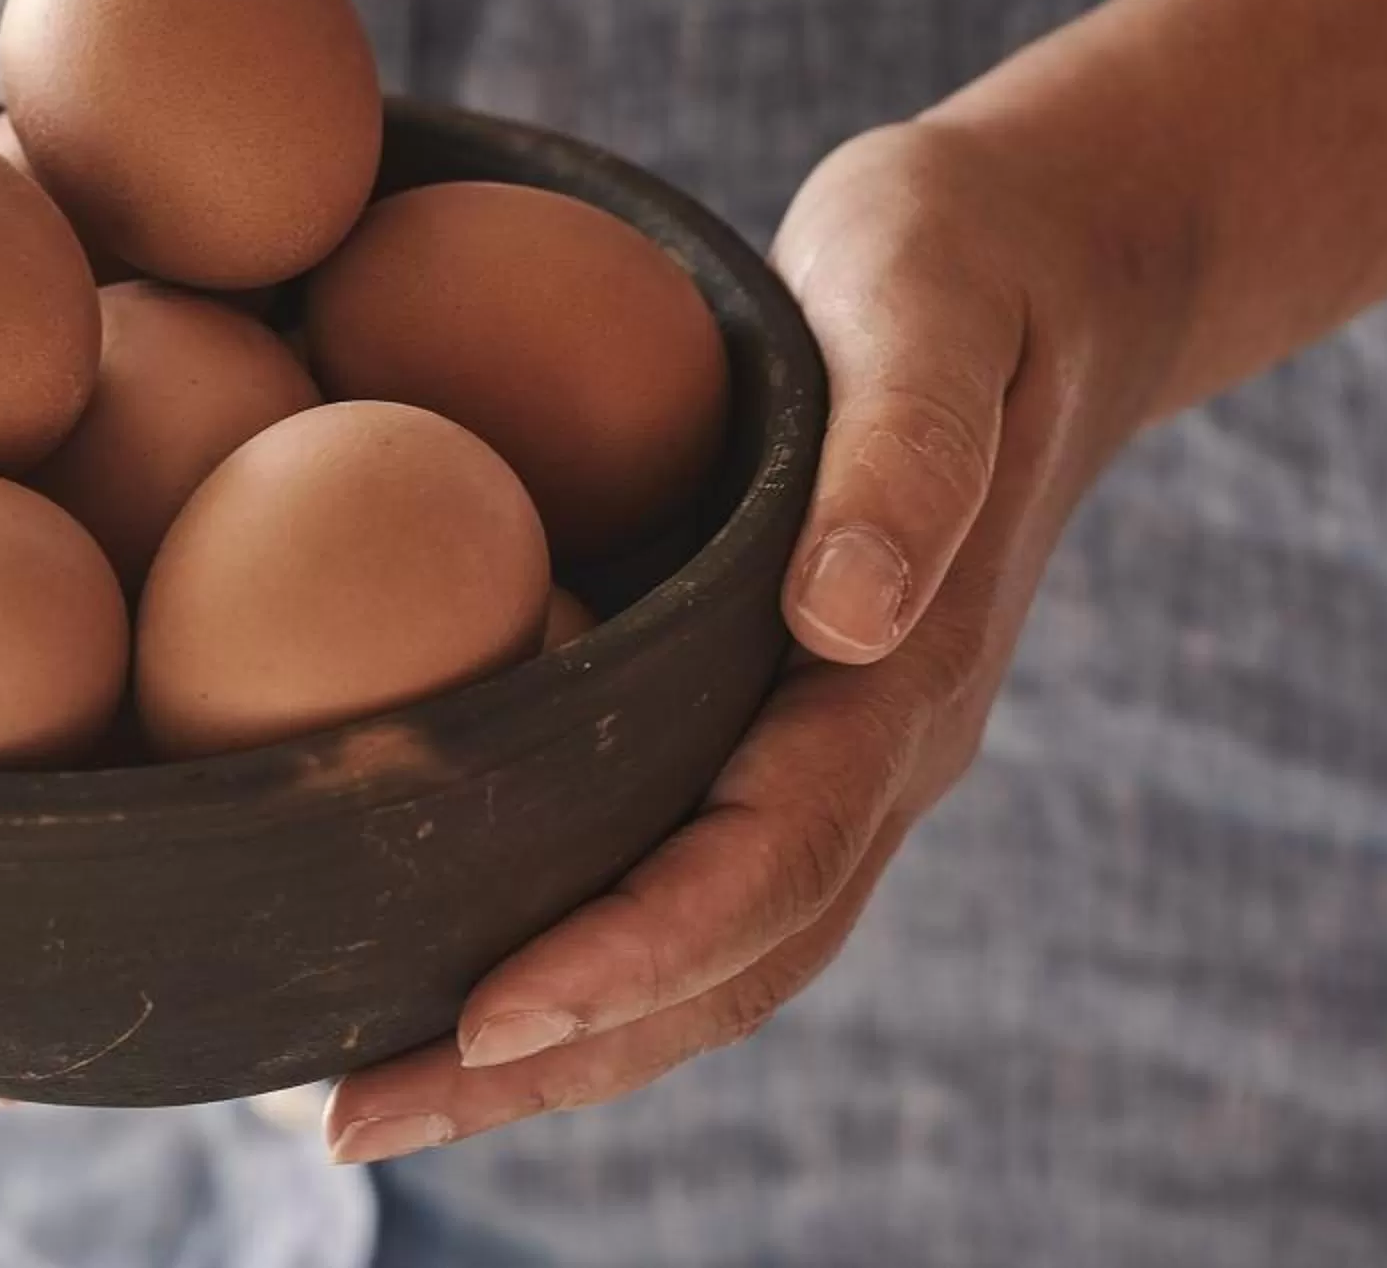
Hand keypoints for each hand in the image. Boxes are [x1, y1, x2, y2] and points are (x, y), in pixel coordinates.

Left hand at [323, 116, 1191, 1162]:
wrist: (1036, 264)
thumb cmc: (950, 263)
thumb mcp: (924, 304)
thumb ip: (905, 455)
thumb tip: (839, 615)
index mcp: (903, 670)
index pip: (763, 857)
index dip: (625, 954)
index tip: (482, 1026)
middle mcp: (875, 748)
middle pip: (721, 962)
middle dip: (546, 1061)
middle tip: (350, 1123)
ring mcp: (841, 755)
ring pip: (707, 956)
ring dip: (551, 1049)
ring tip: (368, 1101)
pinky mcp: (785, 727)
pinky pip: (691, 881)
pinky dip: (583, 958)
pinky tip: (452, 969)